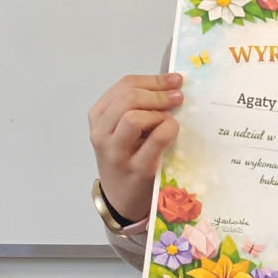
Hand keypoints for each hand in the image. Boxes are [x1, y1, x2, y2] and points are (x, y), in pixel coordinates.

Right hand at [88, 72, 183, 221]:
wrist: (121, 198)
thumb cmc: (126, 158)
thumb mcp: (122, 129)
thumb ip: (138, 107)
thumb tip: (171, 84)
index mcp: (99, 117)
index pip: (125, 85)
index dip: (153, 80)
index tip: (174, 80)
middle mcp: (102, 133)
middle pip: (128, 98)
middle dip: (158, 93)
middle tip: (178, 97)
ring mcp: (116, 152)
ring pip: (134, 117)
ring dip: (158, 112)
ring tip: (170, 117)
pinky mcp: (136, 168)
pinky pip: (155, 139)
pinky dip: (168, 129)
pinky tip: (172, 131)